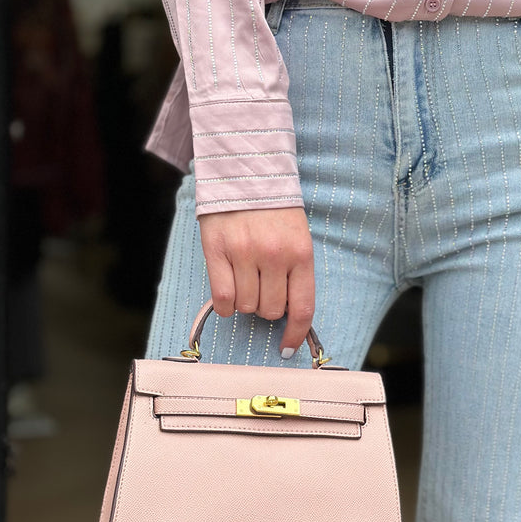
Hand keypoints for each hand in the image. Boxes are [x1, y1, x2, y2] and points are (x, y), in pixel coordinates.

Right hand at [198, 206, 314, 356]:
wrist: (245, 174)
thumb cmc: (275, 211)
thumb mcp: (297, 238)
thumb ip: (295, 273)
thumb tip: (288, 314)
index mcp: (301, 254)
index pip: (303, 308)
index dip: (296, 334)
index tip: (287, 347)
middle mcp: (274, 256)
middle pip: (271, 311)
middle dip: (267, 307)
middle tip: (262, 287)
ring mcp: (245, 253)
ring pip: (246, 306)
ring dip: (245, 301)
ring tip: (245, 278)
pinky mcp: (217, 251)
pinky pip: (221, 298)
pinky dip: (224, 303)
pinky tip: (228, 289)